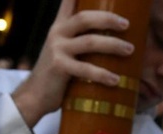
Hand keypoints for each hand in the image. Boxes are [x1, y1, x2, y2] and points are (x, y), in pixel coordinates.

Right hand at [11, 0, 133, 127]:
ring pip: (90, 42)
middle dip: (108, 19)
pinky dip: (103, 75)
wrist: (34, 96)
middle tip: (126, 25)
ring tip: (129, 50)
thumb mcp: (62, 50)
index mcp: (60, 26)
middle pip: (85, 18)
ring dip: (112, 45)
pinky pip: (86, 68)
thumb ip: (77, 40)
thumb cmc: (55, 75)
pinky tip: (116, 80)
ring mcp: (57, 49)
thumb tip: (110, 40)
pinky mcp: (59, 67)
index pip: (69, 2)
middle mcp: (57, 33)